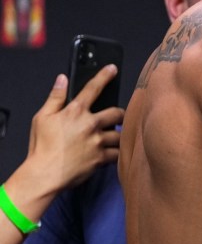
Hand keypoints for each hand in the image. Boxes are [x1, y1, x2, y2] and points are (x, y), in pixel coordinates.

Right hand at [26, 65, 124, 192]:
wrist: (44, 174)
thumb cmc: (41, 147)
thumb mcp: (41, 118)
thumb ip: (55, 97)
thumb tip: (62, 79)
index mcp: (75, 112)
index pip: (93, 88)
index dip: (104, 76)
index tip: (112, 69)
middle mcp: (90, 124)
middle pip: (117, 113)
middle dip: (120, 114)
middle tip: (118, 117)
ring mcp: (98, 141)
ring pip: (120, 134)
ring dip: (119, 135)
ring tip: (116, 137)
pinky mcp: (101, 158)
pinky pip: (117, 153)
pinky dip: (117, 153)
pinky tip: (114, 153)